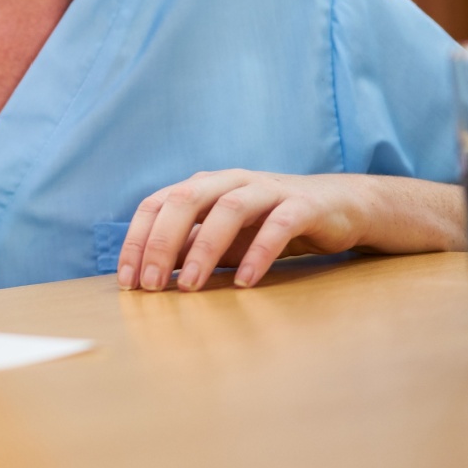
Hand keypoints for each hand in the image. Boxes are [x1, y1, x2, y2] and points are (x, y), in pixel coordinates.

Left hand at [116, 169, 375, 292]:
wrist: (339, 208)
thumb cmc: (269, 225)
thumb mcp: (222, 238)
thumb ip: (188, 248)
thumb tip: (148, 273)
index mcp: (203, 185)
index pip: (156, 204)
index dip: (137, 240)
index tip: (128, 281)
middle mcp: (229, 180)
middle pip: (184, 200)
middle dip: (162, 243)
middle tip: (152, 286)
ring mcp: (266, 190)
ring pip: (228, 210)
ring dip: (204, 249)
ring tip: (191, 287)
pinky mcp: (302, 205)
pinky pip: (278, 226)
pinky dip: (258, 253)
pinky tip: (245, 281)